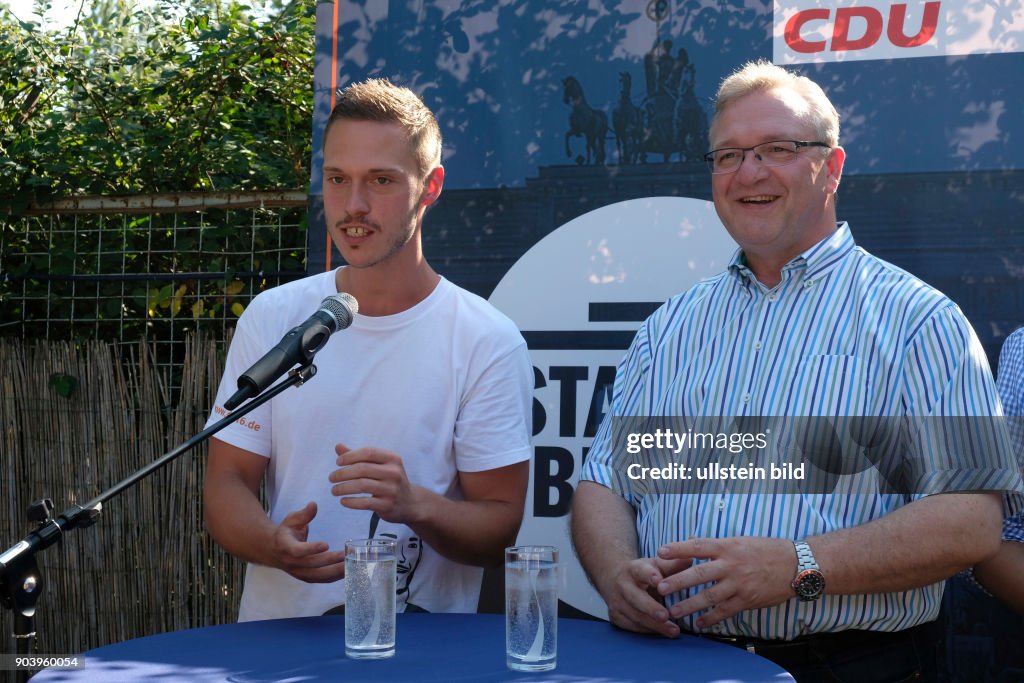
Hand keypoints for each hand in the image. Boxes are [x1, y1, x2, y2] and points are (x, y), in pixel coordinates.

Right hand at [271, 501, 345, 582]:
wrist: (275, 551)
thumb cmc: (286, 532)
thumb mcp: (291, 519)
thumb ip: (304, 514)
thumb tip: (314, 504)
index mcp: (285, 546)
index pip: (297, 550)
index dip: (311, 549)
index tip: (326, 544)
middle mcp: (291, 562)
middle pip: (311, 565)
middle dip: (329, 561)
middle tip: (345, 555)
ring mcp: (298, 572)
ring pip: (317, 576)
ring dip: (334, 572)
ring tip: (350, 564)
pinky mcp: (306, 578)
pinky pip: (321, 580)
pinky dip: (335, 577)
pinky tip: (348, 570)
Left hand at [328, 444, 420, 523]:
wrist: (409, 503)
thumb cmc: (389, 480)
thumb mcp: (379, 465)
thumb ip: (359, 456)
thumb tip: (338, 446)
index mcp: (392, 458)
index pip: (368, 452)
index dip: (350, 456)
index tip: (338, 462)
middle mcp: (394, 472)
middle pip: (362, 469)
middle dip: (342, 473)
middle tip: (331, 478)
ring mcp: (392, 489)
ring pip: (361, 486)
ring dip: (343, 488)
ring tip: (333, 490)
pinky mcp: (388, 505)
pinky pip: (364, 503)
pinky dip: (351, 502)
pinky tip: (343, 501)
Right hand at [603, 557, 686, 638]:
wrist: (615, 579)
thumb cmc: (643, 573)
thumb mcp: (656, 565)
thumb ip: (673, 564)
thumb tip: (691, 559)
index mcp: (633, 569)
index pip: (640, 571)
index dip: (649, 575)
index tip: (659, 581)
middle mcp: (622, 585)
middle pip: (635, 597)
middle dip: (650, 607)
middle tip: (665, 615)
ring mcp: (617, 602)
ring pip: (635, 615)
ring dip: (654, 625)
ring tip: (674, 630)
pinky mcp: (616, 617)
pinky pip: (633, 627)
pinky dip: (648, 631)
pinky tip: (663, 632)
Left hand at [655, 537, 796, 627]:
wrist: (796, 565)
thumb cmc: (767, 550)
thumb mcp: (741, 541)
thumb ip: (718, 545)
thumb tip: (694, 542)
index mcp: (727, 546)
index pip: (698, 546)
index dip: (678, 549)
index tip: (660, 552)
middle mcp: (731, 564)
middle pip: (699, 573)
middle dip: (678, 581)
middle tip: (660, 588)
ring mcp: (739, 584)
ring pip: (709, 596)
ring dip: (689, 605)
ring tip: (673, 611)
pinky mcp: (747, 600)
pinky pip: (725, 611)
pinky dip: (711, 619)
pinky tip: (700, 624)